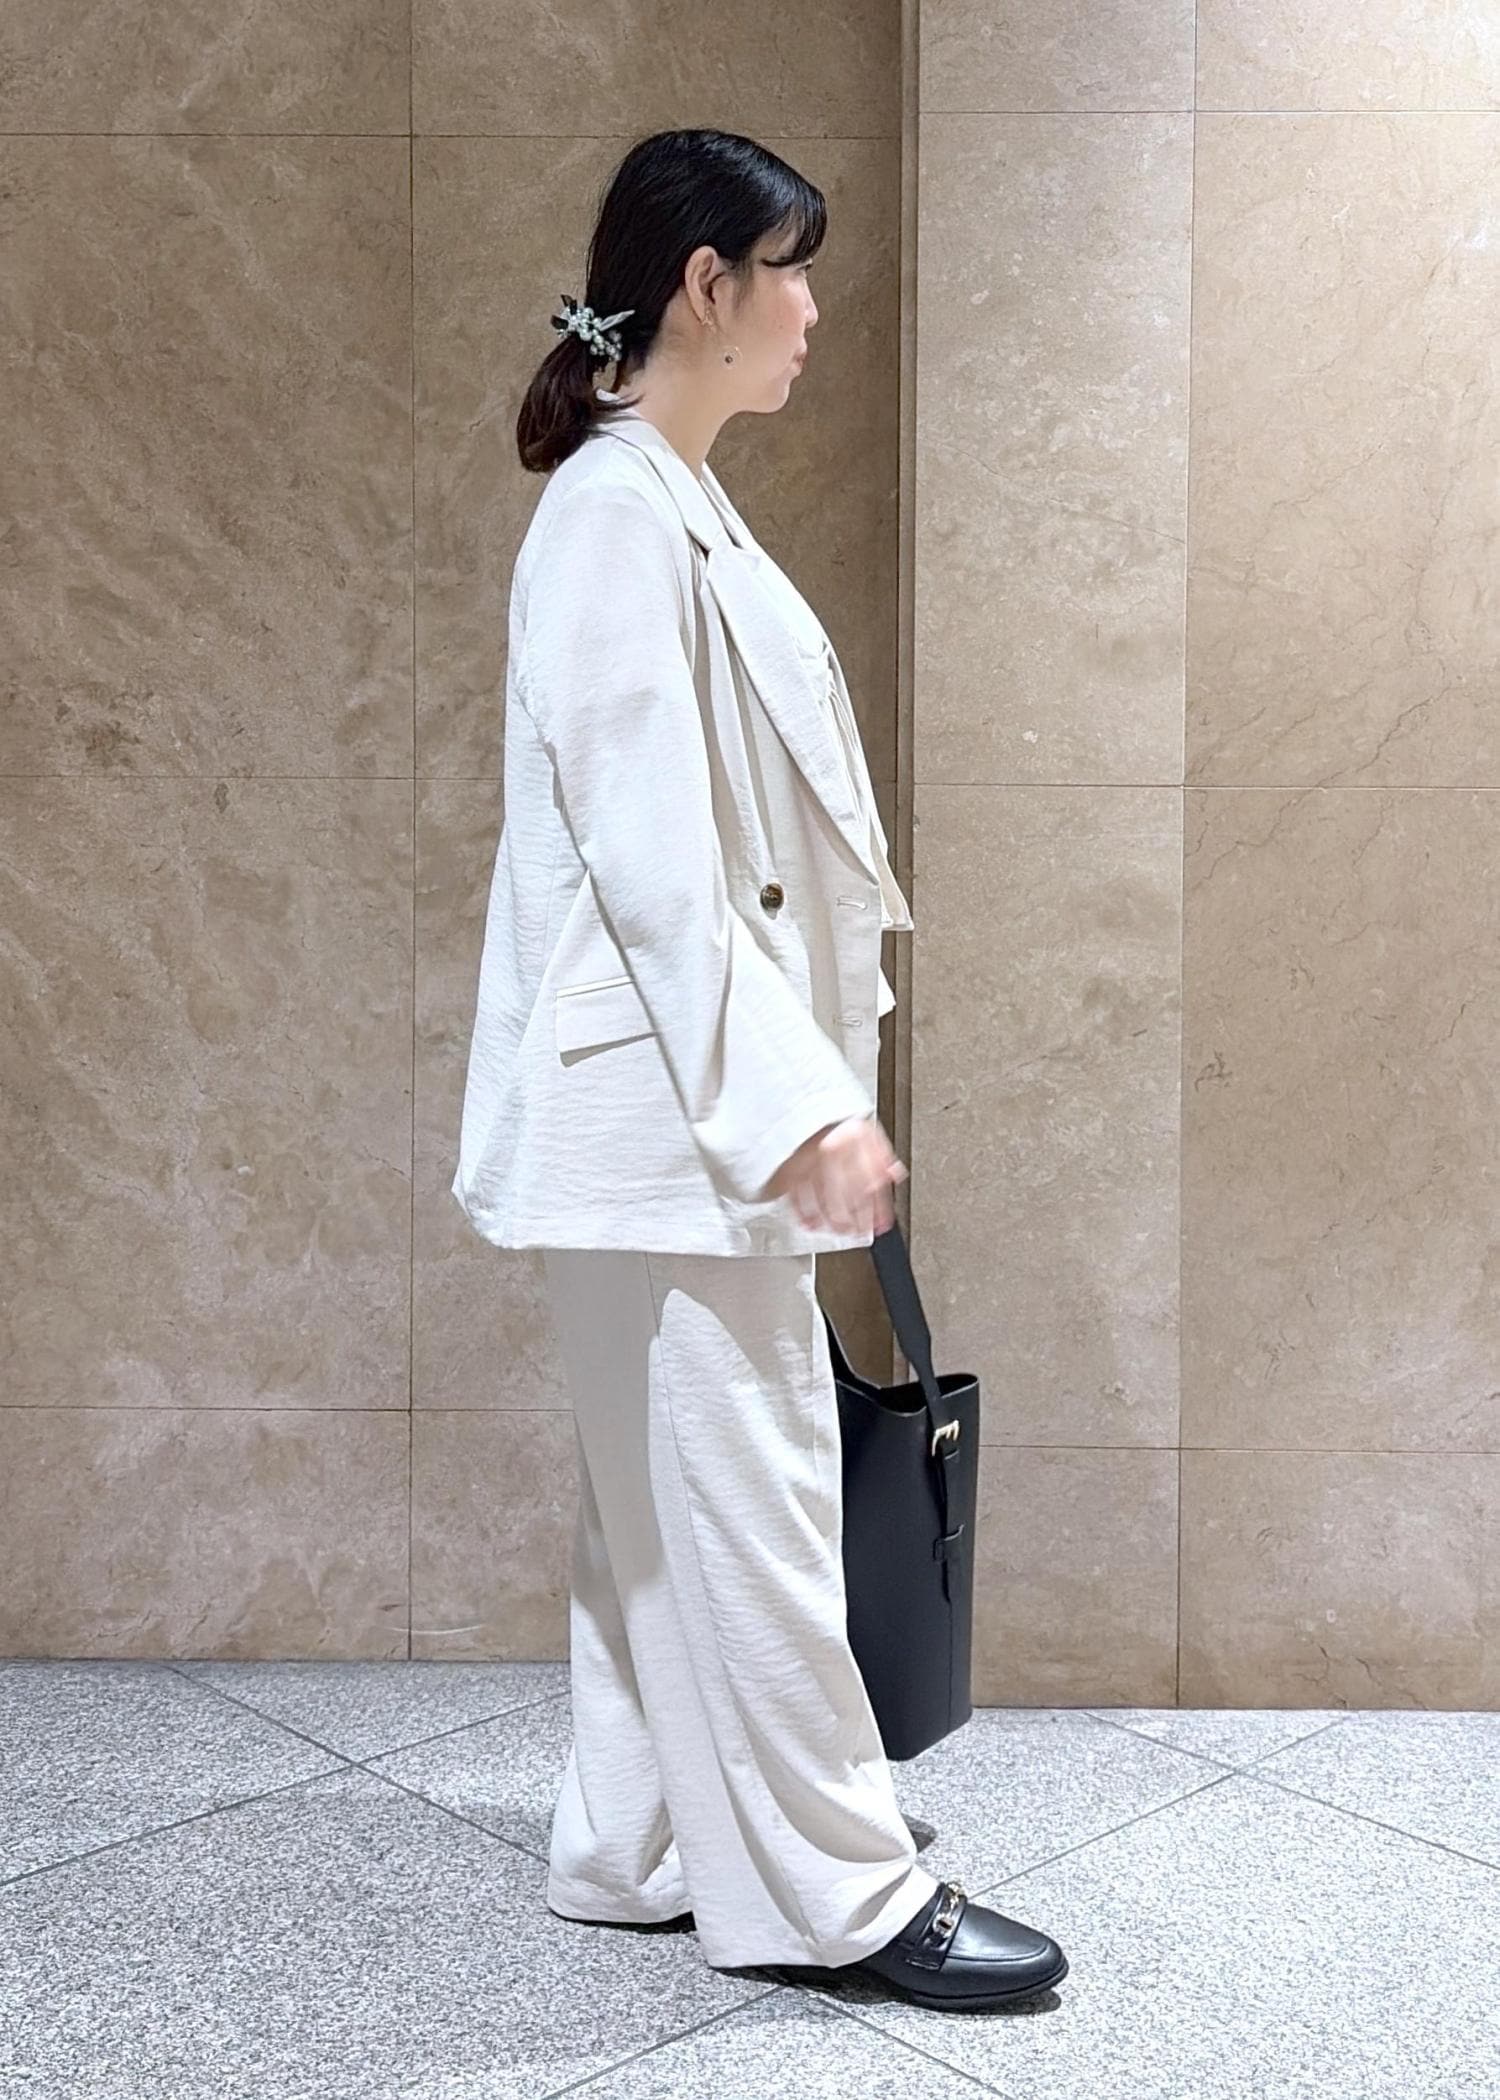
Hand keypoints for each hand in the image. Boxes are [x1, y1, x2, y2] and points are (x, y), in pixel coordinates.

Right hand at [763, 1113, 907, 1235]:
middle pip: (848, 1197)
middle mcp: (833, 1152)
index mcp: (855, 1139)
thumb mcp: (864, 1128)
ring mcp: (809, 1161)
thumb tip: (894, 1175)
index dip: (878, 1208)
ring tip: (839, 1230)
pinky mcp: (788, 1168)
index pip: (872, 1183)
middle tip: (859, 1231)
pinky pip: (797, 1197)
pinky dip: (804, 1214)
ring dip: (833, 1222)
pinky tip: (811, 1223)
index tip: (881, 1223)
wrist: (798, 1101)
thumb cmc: (834, 1119)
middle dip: (855, 1220)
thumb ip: (881, 1152)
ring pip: (824, 1201)